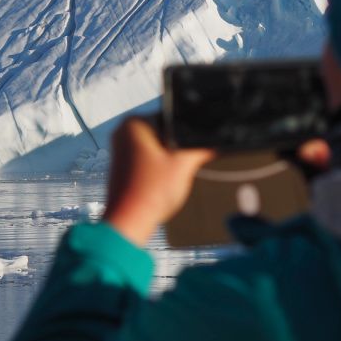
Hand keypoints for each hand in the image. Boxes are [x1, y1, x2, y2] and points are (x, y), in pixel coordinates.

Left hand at [102, 117, 215, 246]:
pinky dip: (162, 168)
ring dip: (172, 160)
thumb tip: (218, 139)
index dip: (190, 134)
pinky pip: (152, 158)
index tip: (191, 151)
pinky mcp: (125, 164)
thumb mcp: (185, 164)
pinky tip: (162, 181)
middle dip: (180, 148)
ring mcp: (122, 148)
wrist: (129, 222)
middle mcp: (124, 131)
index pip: (175, 117)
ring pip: (162, 146)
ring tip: (168, 176)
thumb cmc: (149, 193)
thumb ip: (203, 146)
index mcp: (134, 122)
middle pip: (168, 132)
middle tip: (179, 166)